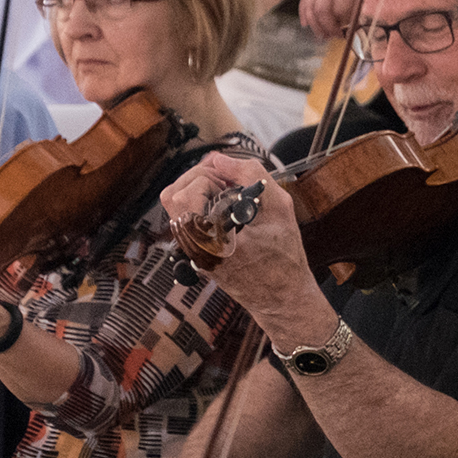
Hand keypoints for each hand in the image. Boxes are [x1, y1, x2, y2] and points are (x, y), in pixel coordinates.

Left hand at [158, 153, 321, 334]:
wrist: (283, 298)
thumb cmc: (285, 258)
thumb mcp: (279, 207)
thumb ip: (250, 174)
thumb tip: (220, 159)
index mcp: (210, 239)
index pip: (184, 193)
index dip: (206, 175)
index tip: (229, 177)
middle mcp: (195, 248)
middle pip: (172, 198)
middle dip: (197, 179)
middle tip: (224, 181)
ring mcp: (193, 254)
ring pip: (176, 210)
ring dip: (197, 192)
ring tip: (225, 193)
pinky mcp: (196, 256)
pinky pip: (186, 222)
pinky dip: (201, 206)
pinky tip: (225, 206)